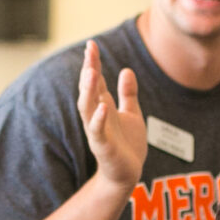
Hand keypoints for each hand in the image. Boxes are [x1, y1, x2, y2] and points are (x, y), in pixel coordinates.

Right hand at [77, 39, 146, 191]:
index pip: (96, 80)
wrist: (127, 175)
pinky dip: (98, 119)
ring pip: (87, 107)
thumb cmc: (128, 145)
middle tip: (89, 50)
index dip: (94, 63)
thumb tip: (126, 70)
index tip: (91, 44)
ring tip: (91, 72)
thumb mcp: (132, 114)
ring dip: (88, 90)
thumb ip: (128, 94)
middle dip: (88, 69)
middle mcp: (97, 115)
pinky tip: (102, 106)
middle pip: (89, 89)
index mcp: (104, 106)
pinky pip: (97, 131)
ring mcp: (98, 130)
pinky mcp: (103, 146)